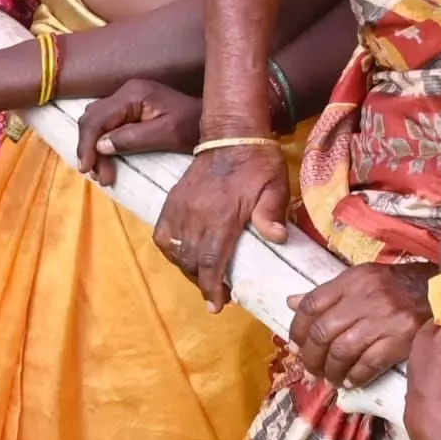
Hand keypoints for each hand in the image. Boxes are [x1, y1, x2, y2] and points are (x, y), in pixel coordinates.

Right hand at [70, 78, 202, 185]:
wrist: (216, 122)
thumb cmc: (194, 127)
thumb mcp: (166, 134)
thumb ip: (132, 138)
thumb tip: (101, 146)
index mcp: (133, 94)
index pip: (97, 119)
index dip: (87, 144)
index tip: (87, 168)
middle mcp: (126, 92)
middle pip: (92, 119)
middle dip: (89, 149)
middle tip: (98, 175)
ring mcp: (127, 99)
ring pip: (96, 122)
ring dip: (94, 148)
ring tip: (102, 173)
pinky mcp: (131, 108)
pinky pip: (106, 124)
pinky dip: (102, 143)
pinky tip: (106, 159)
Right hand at [153, 138, 292, 307]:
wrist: (232, 134)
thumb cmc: (258, 162)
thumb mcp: (275, 185)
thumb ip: (271, 213)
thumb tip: (277, 238)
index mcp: (222, 215)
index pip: (211, 260)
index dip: (212, 287)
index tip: (216, 305)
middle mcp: (196, 214)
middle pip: (191, 260)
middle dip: (202, 283)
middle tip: (216, 297)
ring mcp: (181, 207)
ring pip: (176, 250)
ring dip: (187, 269)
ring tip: (202, 278)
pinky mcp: (173, 201)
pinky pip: (163, 234)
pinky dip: (170, 251)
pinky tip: (181, 257)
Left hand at [287, 259, 430, 389]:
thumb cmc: (398, 286)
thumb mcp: (361, 279)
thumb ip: (327, 293)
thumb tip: (290, 303)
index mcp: (352, 281)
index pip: (311, 305)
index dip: (297, 330)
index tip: (296, 345)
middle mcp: (365, 298)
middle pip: (323, 332)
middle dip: (311, 356)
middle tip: (311, 369)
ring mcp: (384, 319)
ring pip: (342, 351)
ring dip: (331, 370)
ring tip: (330, 378)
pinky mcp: (402, 339)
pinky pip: (369, 364)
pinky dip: (355, 376)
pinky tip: (351, 382)